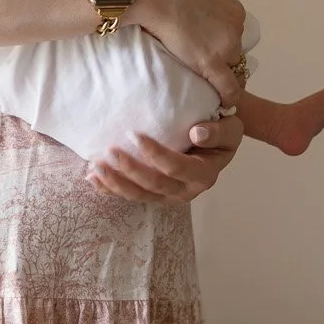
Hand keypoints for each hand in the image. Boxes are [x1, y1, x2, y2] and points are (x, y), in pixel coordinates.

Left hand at [87, 114, 243, 203]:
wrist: (213, 139)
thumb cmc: (221, 130)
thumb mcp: (230, 128)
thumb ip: (218, 131)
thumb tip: (197, 133)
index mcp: (204, 175)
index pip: (177, 168)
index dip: (156, 154)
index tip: (135, 135)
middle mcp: (186, 190)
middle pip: (154, 185)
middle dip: (130, 171)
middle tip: (109, 151)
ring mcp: (167, 195)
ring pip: (139, 195)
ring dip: (115, 183)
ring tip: (94, 168)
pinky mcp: (153, 195)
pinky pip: (130, 195)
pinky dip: (110, 188)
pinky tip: (92, 178)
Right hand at [132, 0, 247, 105]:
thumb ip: (197, 0)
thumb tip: (184, 4)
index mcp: (233, 9)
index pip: (233, 33)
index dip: (222, 43)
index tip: (213, 49)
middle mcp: (235, 27)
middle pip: (234, 51)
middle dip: (221, 56)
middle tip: (200, 61)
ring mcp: (225, 45)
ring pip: (228, 66)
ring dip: (217, 70)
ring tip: (199, 75)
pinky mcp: (210, 61)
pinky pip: (227, 86)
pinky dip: (228, 96)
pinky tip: (223, 103)